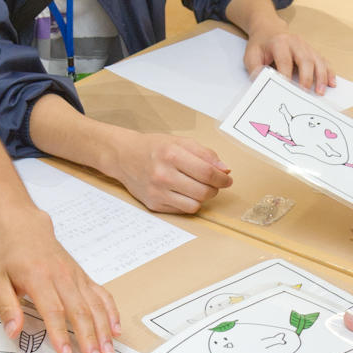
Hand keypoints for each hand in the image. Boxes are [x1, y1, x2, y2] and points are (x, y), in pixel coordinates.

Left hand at [0, 211, 120, 352]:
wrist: (26, 228)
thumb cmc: (9, 257)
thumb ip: (6, 306)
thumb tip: (13, 332)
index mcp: (38, 278)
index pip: (53, 310)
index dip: (60, 333)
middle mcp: (62, 277)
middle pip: (80, 310)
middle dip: (90, 337)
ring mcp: (76, 276)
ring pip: (94, 305)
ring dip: (103, 330)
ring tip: (108, 352)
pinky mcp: (83, 277)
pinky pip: (102, 295)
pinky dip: (111, 313)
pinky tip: (116, 330)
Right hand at [109, 129, 231, 213]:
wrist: (124, 156)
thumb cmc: (155, 148)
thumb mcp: (180, 142)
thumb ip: (205, 154)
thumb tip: (225, 170)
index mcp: (172, 155)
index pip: (208, 173)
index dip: (223, 179)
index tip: (227, 179)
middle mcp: (163, 175)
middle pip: (204, 191)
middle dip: (214, 189)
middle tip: (213, 184)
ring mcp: (157, 192)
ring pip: (195, 205)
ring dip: (202, 198)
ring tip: (198, 188)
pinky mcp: (153, 204)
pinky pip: (182, 210)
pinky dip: (188, 203)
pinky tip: (184, 193)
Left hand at [243, 16, 335, 94]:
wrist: (269, 29)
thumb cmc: (261, 44)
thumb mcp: (251, 54)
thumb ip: (255, 68)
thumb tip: (263, 81)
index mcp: (279, 42)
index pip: (285, 60)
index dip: (286, 75)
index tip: (287, 89)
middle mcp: (295, 42)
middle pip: (305, 59)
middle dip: (307, 77)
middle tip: (305, 93)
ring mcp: (305, 45)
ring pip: (317, 60)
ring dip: (321, 76)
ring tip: (321, 92)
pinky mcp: (311, 50)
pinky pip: (323, 60)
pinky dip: (328, 72)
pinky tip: (332, 83)